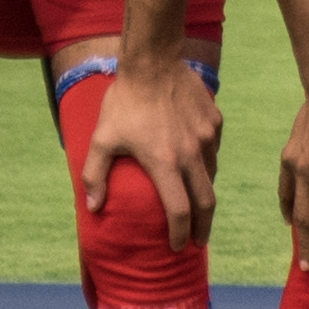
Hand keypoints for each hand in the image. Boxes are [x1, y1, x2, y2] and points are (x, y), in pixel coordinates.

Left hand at [78, 57, 223, 252]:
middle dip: (204, 228)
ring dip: (205, 193)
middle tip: (199, 241)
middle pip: (206, 202)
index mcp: (164, 163)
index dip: (180, 234)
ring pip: (212, 174)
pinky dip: (207, 162)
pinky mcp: (214, 121)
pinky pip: (214, 149)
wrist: (153, 61)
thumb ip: (95, 176)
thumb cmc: (124, 102)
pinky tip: (196, 161)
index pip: (179, 212)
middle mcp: (191, 154)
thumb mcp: (102, 139)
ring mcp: (206, 137)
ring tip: (196, 202)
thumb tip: (94, 207)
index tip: (178, 246)